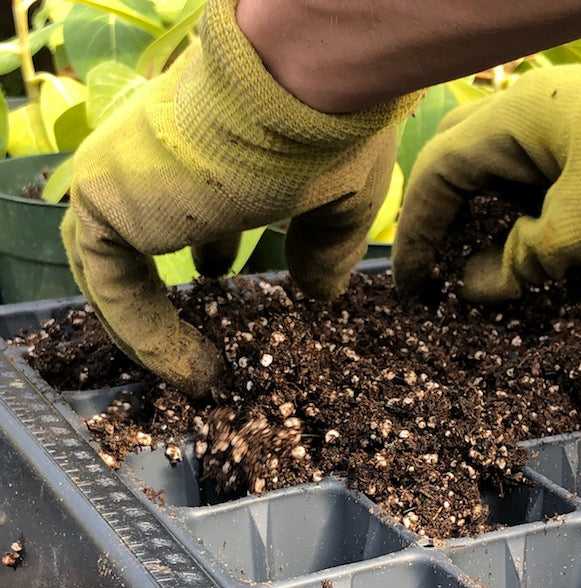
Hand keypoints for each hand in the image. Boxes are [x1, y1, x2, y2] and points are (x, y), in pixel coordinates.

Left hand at [62, 0, 421, 396]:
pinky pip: (112, 286)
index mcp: (212, 145)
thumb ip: (326, 248)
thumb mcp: (341, 204)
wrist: (305, 87)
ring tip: (198, 371)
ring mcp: (127, 174)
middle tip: (205, 326)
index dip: (210, 241)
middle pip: (145, 233)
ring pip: (115, 263)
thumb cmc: (331, 133)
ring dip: (155, 324)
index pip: (194, 197)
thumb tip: (326, 293)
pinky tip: (192, 373)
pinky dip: (148, 337)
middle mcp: (160, 156)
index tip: (224, 280)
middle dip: (172, 283)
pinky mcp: (106, 201)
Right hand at [393, 56, 580, 302]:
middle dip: (441, 220)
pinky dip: (517, 220)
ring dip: (479, 222)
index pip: (438, 174)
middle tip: (437, 271)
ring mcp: (562, 127)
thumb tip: (470, 290)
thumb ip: (514, 262)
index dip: (417, 232)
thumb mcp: (577, 231)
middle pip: (457, 164)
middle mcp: (530, 114)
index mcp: (514, 118)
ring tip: (475, 269)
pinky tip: (522, 252)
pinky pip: (532, 183)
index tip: (412, 285)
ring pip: (495, 174)